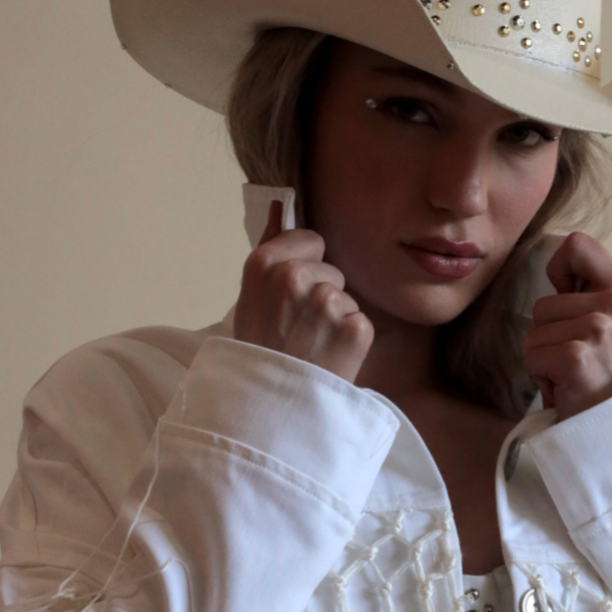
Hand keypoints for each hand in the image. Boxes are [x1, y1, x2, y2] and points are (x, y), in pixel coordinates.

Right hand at [232, 201, 373, 382]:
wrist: (268, 409)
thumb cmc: (258, 351)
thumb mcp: (250, 296)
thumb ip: (270, 247)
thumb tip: (280, 202)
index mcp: (264, 264)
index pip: (311, 239)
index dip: (307, 265)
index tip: (293, 294)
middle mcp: (295, 277)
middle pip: (332, 270)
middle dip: (322, 294)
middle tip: (300, 330)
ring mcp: (327, 303)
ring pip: (346, 297)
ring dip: (336, 320)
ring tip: (312, 347)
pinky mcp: (354, 329)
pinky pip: (360, 321)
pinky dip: (351, 341)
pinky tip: (329, 358)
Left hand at [522, 232, 611, 420]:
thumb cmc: (603, 372)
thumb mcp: (608, 319)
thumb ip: (586, 290)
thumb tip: (555, 264)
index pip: (576, 245)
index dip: (559, 270)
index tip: (569, 299)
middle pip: (544, 303)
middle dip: (549, 333)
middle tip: (577, 358)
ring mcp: (598, 330)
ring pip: (534, 331)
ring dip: (544, 356)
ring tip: (572, 372)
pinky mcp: (576, 357)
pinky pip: (532, 355)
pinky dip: (541, 375)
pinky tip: (566, 385)